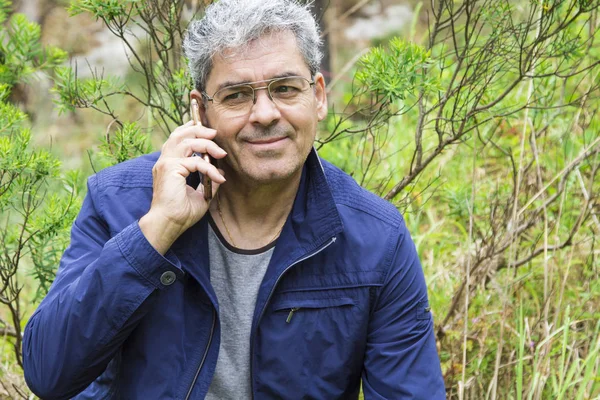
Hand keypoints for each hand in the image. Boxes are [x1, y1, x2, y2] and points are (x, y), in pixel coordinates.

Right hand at [139, 121, 226, 253]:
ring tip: (220, 153)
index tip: (208, 131)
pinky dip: (210, 168)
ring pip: (187, 142)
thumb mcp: (200, 194)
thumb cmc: (181, 213)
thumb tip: (221, 172)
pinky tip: (218, 178)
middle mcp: (165, 161)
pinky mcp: (170, 169)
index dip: (191, 130)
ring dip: (206, 144)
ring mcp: (166, 163)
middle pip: (180, 134)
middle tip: (215, 134)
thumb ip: (208, 181)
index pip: (177, 139)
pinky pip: (196, 162)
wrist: (169, 224)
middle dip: (199, 130)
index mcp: (168, 165)